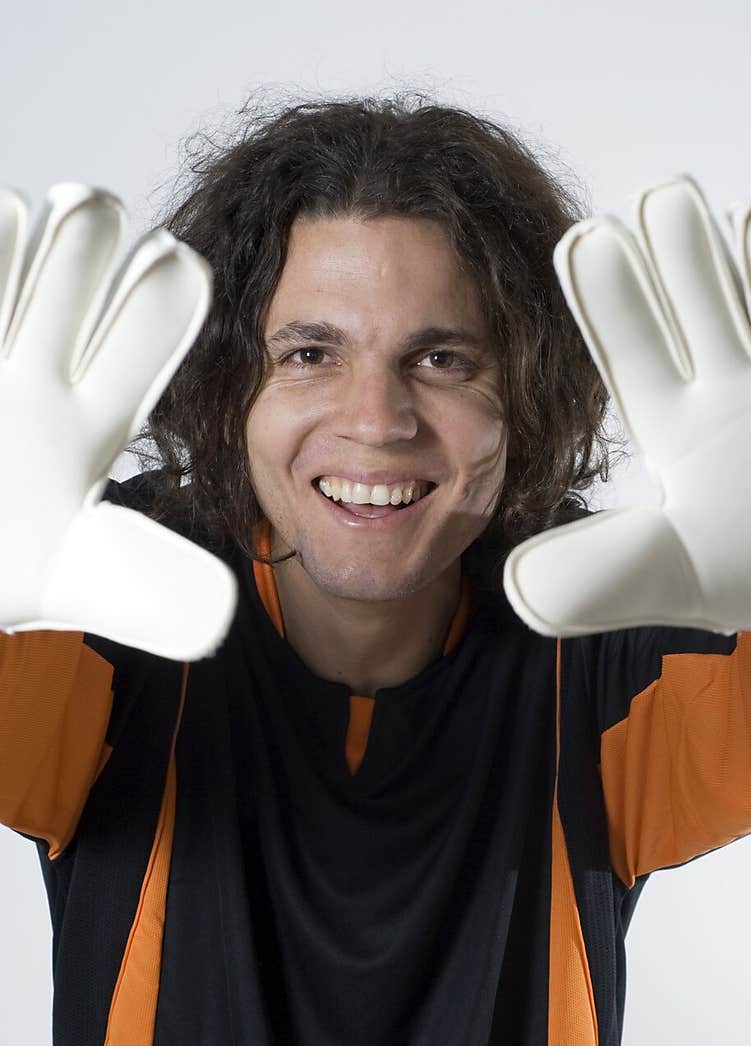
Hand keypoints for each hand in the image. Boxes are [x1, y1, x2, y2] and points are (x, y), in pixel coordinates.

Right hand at [0, 183, 236, 658]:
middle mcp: (36, 378)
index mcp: (90, 419)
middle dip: (83, 254)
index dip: (157, 307)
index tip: (177, 266)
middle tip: (92, 216)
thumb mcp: (87, 579)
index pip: (140, 342)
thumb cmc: (10, 567)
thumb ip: (152, 589)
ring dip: (20, 249)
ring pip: (12, 274)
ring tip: (26, 226)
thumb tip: (220, 614)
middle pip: (73, 286)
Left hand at [503, 176, 750, 656]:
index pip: (637, 355)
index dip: (613, 306)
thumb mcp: (668, 575)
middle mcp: (736, 388)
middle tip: (662, 198)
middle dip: (685, 258)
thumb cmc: (748, 568)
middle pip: (706, 308)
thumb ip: (597, 573)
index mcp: (678, 425)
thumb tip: (514, 585)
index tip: (586, 244)